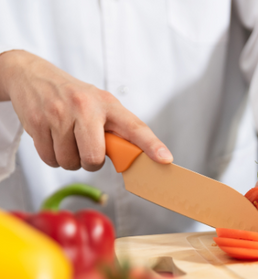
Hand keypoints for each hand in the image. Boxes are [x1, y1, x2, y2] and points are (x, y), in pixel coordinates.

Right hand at [0, 50, 171, 170]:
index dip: (151, 145)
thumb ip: (115, 128)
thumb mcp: (98, 104)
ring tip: (67, 139)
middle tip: (86, 148)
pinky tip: (52, 139)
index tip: (165, 159)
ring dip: (69, 159)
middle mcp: (85, 107)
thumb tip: (129, 159)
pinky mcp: (36, 123)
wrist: (30, 75)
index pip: (135, 127)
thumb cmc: (72, 96)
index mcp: (107, 104)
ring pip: (70, 162)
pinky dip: (52, 157)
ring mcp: (59, 115)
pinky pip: (50, 160)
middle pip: (94, 158)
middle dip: (91, 162)